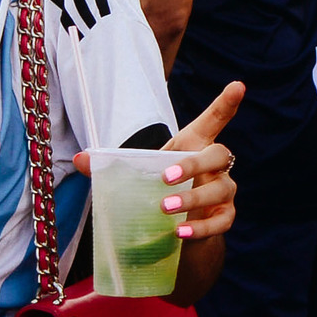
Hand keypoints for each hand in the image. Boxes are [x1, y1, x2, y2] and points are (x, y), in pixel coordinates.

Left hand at [77, 81, 243, 241]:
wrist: (176, 227)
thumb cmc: (158, 189)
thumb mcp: (137, 174)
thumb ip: (110, 166)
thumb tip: (79, 159)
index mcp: (194, 145)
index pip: (214, 121)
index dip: (226, 103)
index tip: (238, 85)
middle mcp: (215, 165)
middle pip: (217, 155)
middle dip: (194, 164)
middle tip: (166, 177)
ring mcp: (224, 190)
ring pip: (220, 189)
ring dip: (192, 198)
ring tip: (165, 209)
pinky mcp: (224, 217)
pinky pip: (220, 221)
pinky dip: (200, 227)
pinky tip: (180, 232)